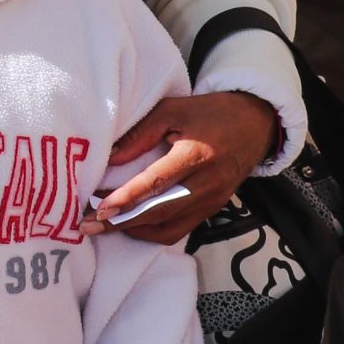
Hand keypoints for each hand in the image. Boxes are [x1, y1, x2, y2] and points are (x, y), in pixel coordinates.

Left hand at [94, 91, 277, 241]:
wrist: (255, 124)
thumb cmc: (210, 113)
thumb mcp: (173, 111)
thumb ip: (140, 134)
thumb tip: (109, 159)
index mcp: (197, 155)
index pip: (156, 183)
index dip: (126, 198)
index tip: (99, 208)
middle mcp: (207, 183)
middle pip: (159, 211)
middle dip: (121, 222)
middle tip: (88, 225)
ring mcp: (212, 200)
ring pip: (168, 226)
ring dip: (134, 230)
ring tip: (105, 226)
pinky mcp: (213, 209)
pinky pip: (180, 230)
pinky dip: (153, 232)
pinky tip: (132, 226)